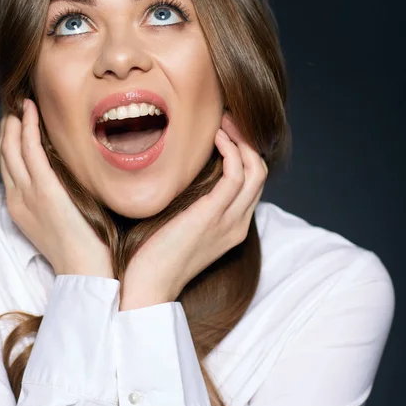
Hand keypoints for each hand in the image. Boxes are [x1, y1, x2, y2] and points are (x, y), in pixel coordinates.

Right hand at [0, 98, 113, 277]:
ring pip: (12, 148)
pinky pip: (30, 150)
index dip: (10, 141)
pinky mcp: (45, 190)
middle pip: (5, 154)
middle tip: (17, 105)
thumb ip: (60, 194)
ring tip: (23, 102)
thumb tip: (70, 174)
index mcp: (21, 206)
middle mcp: (18, 198)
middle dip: (8, 127)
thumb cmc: (83, 246)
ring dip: (15, 121)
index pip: (10, 166)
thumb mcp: (63, 217)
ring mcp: (28, 194)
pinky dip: (27, 128)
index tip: (18, 121)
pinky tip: (31, 111)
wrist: (86, 271)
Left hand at [120, 112, 267, 309]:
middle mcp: (237, 223)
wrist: (145, 286)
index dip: (243, 152)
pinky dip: (231, 151)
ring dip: (241, 140)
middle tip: (225, 119)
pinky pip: (236, 175)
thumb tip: (179, 168)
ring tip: (222, 122)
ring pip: (256, 170)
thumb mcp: (178, 221)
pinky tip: (215, 137)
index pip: (251, 182)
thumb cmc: (152, 253)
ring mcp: (229, 221)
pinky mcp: (212, 216)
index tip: (223, 130)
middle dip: (247, 140)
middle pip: (260, 172)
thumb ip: (189, 199)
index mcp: (231, 225)